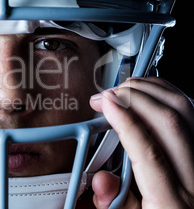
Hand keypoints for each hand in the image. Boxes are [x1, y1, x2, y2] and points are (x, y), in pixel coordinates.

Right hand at [89, 77, 193, 207]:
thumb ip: (114, 201)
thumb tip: (102, 177)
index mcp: (172, 204)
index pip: (148, 151)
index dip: (124, 120)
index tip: (104, 103)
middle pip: (170, 122)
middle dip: (135, 98)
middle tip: (108, 95)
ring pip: (185, 111)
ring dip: (152, 91)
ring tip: (124, 89)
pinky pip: (190, 114)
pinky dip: (167, 97)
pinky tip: (148, 95)